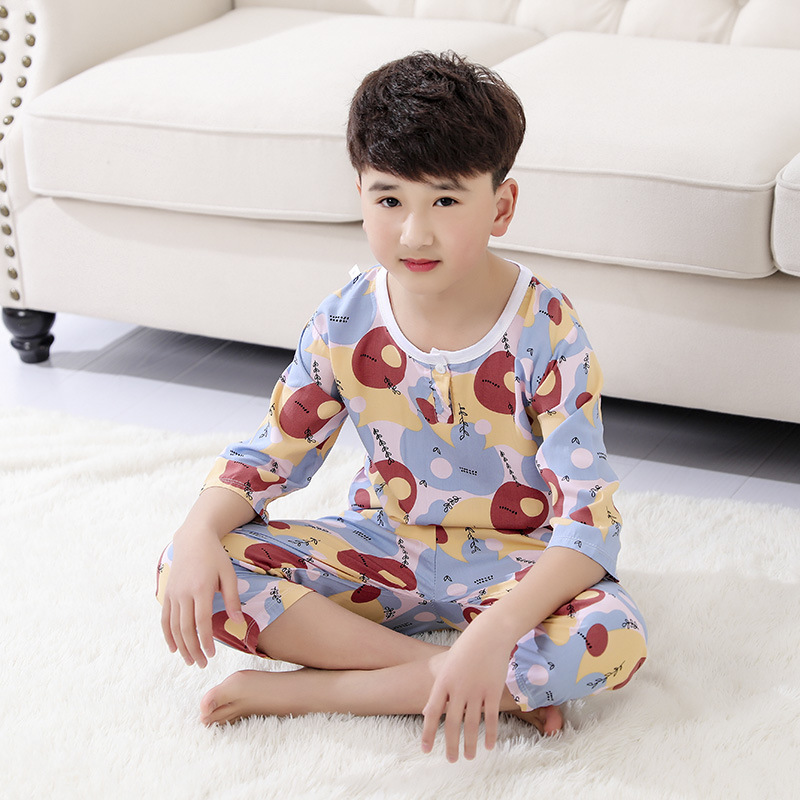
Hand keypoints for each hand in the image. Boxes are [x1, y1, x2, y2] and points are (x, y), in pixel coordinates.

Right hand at [161, 527, 243, 667]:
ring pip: (173, 627)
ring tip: (190, 661)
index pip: (202, 621)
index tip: (212, 655)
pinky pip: (165, 618)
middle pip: (186, 628)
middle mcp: (184, 593)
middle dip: (193, 649)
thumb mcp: (229, 574)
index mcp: (201, 588)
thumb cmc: (215, 557)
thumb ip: (233, 599)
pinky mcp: (167, 593)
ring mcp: (173, 594)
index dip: (206, 640)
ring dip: (181, 646)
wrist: (193, 539)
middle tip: (202, 664)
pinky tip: (173, 648)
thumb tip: (238, 623)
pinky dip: (167, 635)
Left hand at [421, 621, 513, 761]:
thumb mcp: (446, 667)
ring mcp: (477, 691)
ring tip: (469, 757)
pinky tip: (488, 746)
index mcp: (443, 682)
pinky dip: (489, 734)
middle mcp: (459, 689)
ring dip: (470, 744)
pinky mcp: (493, 691)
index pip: (432, 713)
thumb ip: (439, 691)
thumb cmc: (466, 649)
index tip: (426, 749)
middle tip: (451, 760)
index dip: (428, 733)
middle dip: (451, 744)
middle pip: (452, 723)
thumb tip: (427, 712)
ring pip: (472, 724)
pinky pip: (491, 718)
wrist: (489, 634)